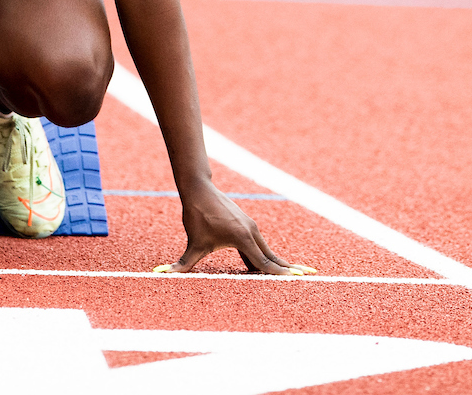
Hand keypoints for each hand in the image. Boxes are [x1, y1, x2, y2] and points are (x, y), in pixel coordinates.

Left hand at [153, 183, 315, 274]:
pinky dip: (266, 257)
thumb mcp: (193, 244)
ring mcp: (250, 227)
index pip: (264, 263)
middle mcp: (251, 232)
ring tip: (297, 274)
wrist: (199, 189)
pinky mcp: (247, 225)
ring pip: (267, 251)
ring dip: (278, 264)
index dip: (279, 275)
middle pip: (272, 257)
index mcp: (242, 238)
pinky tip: (268, 267)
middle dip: (288, 270)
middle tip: (310, 278)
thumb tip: (162, 274)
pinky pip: (259, 245)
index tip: (295, 282)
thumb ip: (182, 264)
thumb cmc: (196, 216)